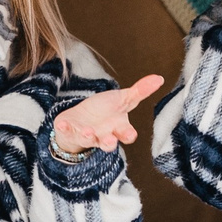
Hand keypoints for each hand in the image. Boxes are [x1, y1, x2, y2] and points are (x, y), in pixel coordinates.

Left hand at [50, 75, 165, 156]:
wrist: (83, 120)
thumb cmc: (106, 110)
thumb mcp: (123, 100)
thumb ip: (140, 91)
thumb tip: (160, 77)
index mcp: (118, 128)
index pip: (126, 134)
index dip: (128, 135)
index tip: (130, 134)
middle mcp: (103, 135)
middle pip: (108, 143)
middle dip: (108, 143)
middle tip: (109, 141)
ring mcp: (86, 134)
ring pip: (88, 139)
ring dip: (87, 136)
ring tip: (87, 131)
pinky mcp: (70, 131)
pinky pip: (67, 131)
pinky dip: (64, 128)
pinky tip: (62, 123)